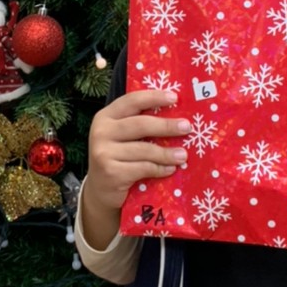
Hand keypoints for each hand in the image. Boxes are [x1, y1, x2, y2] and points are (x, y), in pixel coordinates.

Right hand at [86, 88, 188, 214]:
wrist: (99, 190)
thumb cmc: (118, 158)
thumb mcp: (121, 137)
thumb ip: (139, 125)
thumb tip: (176, 116)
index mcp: (105, 117)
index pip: (131, 101)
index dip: (153, 97)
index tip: (174, 97)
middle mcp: (101, 132)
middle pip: (140, 125)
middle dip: (166, 126)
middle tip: (186, 127)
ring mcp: (104, 153)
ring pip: (144, 149)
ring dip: (167, 153)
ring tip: (183, 155)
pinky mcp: (111, 172)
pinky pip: (143, 168)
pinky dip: (160, 169)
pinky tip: (170, 169)